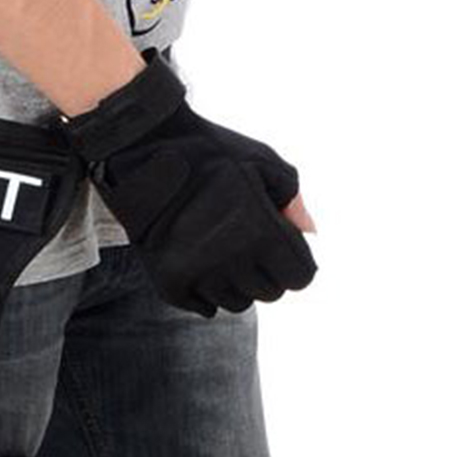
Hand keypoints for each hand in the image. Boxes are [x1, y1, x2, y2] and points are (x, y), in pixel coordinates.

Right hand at [58, 49, 318, 316]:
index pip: (299, 278)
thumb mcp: (263, 161)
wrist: (146, 149)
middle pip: (268, 294)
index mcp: (261, 229)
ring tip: (223, 254)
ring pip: (236, 303)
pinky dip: (206, 295)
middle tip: (249, 247)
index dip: (295, 263)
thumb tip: (310, 234)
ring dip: (237, 284)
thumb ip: (293, 199)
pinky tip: (203, 269)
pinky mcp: (168, 278)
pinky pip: (201, 307)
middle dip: (266, 272)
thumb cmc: (211, 151)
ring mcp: (197, 271)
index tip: (281, 248)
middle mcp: (231, 256)